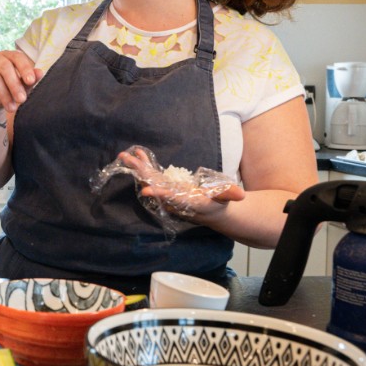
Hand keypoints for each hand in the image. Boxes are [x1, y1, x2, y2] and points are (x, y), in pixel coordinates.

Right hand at [0, 50, 41, 115]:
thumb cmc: (6, 91)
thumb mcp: (20, 87)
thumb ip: (29, 80)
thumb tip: (40, 73)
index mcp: (7, 56)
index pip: (17, 57)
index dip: (24, 68)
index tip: (31, 81)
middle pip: (5, 67)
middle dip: (14, 85)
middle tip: (21, 100)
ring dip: (3, 94)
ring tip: (11, 107)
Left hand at [117, 147, 244, 219]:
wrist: (211, 211)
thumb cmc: (220, 204)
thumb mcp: (227, 198)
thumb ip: (231, 194)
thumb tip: (241, 194)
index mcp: (187, 202)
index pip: (172, 198)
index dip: (159, 193)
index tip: (144, 189)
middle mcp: (173, 198)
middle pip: (154, 184)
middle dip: (139, 173)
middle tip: (125, 161)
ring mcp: (168, 191)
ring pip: (149, 178)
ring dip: (137, 166)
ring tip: (124, 155)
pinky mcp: (166, 185)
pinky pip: (153, 174)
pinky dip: (145, 163)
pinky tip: (137, 153)